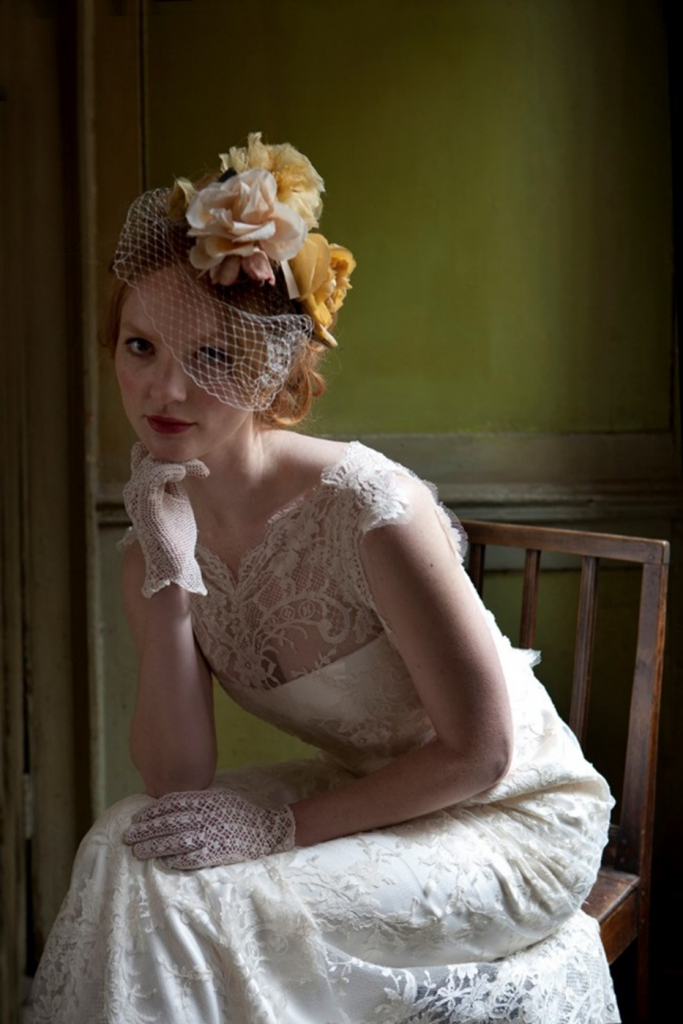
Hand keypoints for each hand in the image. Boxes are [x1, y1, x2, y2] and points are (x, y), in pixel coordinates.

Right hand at [123, 442, 209, 597]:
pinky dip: (169, 470)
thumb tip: (182, 461)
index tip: (196, 462)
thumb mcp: (176, 500)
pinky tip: (184, 473)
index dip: (169, 453)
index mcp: (142, 488)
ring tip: (198, 469)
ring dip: (177, 462)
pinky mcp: (144, 507)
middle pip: (146, 456)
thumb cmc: (176, 535)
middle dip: (175, 455)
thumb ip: (173, 482)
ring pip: (149, 464)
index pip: (146, 456)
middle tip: (200, 466)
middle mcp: (135, 491)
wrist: (173, 564)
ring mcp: (137, 499)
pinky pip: (151, 478)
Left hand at [123, 788, 295, 868]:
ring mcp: (212, 834)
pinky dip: (176, 860)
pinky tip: (163, 862)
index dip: (152, 811)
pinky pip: (191, 858)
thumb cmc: (241, 812)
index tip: (137, 819)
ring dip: (155, 847)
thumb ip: (198, 799)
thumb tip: (170, 804)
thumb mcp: (220, 797)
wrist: (268, 829)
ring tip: (139, 851)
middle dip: (145, 830)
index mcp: (206, 798)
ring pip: (175, 841)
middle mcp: (206, 815)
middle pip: (169, 822)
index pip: (172, 803)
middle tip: (128, 836)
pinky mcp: (217, 853)